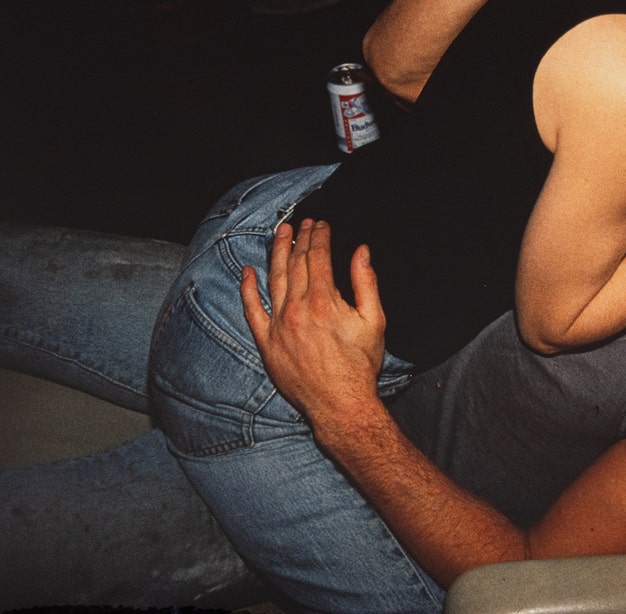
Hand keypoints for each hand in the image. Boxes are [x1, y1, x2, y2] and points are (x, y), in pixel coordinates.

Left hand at [241, 219, 385, 422]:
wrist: (339, 404)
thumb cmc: (360, 365)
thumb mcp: (374, 321)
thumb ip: (366, 282)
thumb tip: (362, 251)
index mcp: (324, 301)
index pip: (318, 257)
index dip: (319, 236)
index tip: (321, 224)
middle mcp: (297, 309)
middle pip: (296, 263)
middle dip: (300, 238)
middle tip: (302, 223)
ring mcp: (279, 325)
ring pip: (274, 279)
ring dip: (277, 253)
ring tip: (281, 234)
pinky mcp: (267, 343)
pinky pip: (252, 311)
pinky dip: (248, 290)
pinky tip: (248, 272)